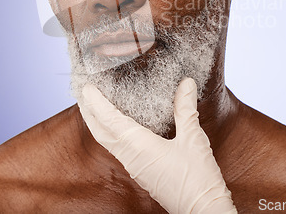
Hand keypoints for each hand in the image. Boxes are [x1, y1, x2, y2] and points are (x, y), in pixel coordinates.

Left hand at [78, 78, 236, 213]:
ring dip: (98, 123)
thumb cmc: (198, 180)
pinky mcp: (141, 172)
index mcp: (140, 147)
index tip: (87, 88)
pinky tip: (117, 128)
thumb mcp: (193, 139)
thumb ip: (186, 109)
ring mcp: (135, 166)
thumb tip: (186, 84)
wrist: (202, 212)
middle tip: (83, 94)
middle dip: (90, 113)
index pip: (110, 120)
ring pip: (108, 141)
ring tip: (94, 107)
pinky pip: (118, 148)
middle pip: (101, 132)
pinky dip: (110, 133)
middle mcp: (132, 157)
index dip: (97, 103)